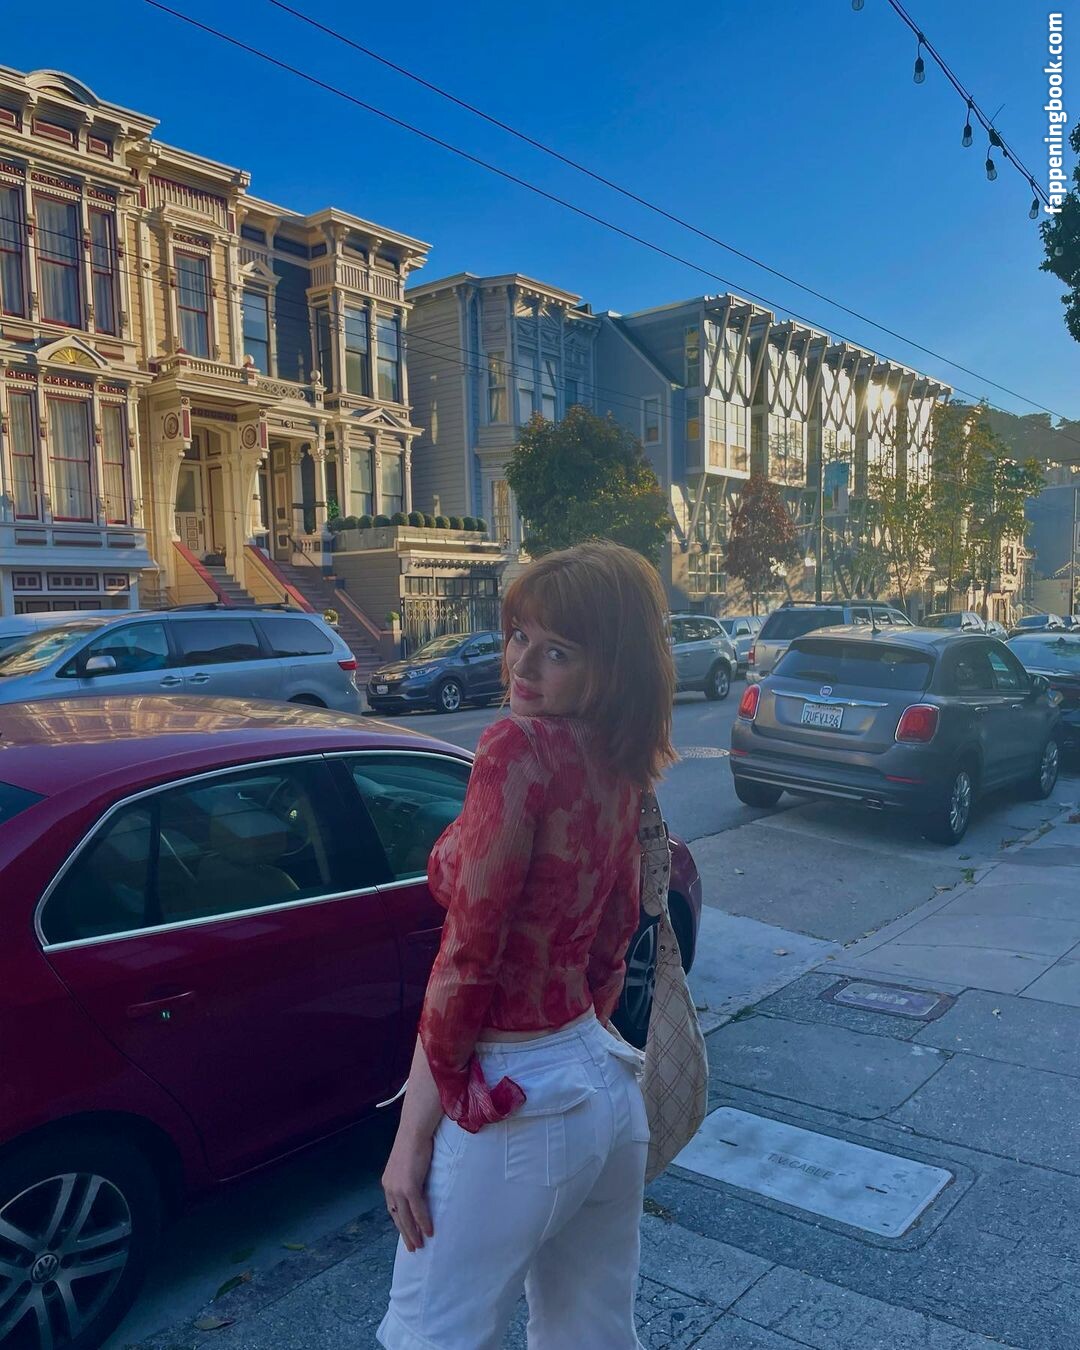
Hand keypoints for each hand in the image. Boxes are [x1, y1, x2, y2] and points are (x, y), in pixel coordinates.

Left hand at [382, 1127, 434, 1252]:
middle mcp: (390, 1188)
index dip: (400, 1222)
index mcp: (388, 1182)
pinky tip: (429, 1231)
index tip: (406, 1233)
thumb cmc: (414, 1143)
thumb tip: (417, 1184)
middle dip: (405, 1234)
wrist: (414, 1131)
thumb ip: (409, 1176)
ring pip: (406, 1217)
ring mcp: (399, 1188)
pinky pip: (417, 1210)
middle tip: (413, 1248)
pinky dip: (423, 1222)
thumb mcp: (408, 1164)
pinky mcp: (409, 1186)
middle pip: (398, 1217)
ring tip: (421, 1245)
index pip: (393, 1208)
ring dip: (413, 1233)